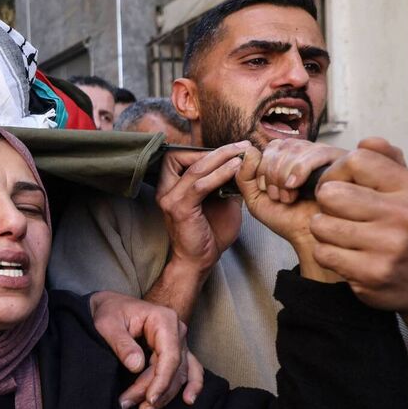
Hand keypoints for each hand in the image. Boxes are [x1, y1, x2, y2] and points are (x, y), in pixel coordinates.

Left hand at [90, 290, 205, 408]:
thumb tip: (137, 366)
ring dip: (164, 395)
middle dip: (154, 391)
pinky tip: (188, 400)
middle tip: (128, 404)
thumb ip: (122, 344)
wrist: (110, 306)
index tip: (148, 399)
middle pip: (173, 369)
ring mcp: (178, 341)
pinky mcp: (175, 351)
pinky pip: (189, 369)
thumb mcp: (108, 324)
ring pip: (179, 374)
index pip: (170, 357)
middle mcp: (177, 331)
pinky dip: (191, 385)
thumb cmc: (109, 312)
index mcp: (164, 320)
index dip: (160, 381)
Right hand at [155, 143, 248, 272]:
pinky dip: (219, 174)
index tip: (231, 148)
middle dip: (212, 149)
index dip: (203, 149)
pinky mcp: (180, 209)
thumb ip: (224, 184)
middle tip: (239, 146)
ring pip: (194, 168)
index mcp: (171, 187)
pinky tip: (235, 168)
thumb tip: (241, 166)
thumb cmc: (210, 234)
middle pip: (180, 155)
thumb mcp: (220, 203)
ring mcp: (170, 199)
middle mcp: (166, 190)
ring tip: (241, 153)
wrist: (199, 262)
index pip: (179, 156)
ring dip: (220, 157)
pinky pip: (200, 185)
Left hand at [235, 140, 343, 281]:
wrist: (309, 237)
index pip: (272, 146)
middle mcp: (307, 153)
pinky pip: (317, 152)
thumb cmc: (288, 220)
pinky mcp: (340, 161)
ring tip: (290, 196)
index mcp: (288, 158)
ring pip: (296, 148)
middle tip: (278, 196)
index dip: (263, 167)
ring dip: (285, 175)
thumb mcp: (256, 198)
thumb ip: (244, 176)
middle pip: (282, 145)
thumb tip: (248, 149)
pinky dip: (300, 169)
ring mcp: (324, 156)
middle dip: (273, 174)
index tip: (265, 189)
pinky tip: (296, 186)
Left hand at [308, 138, 407, 311]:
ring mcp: (389, 247)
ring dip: (324, 229)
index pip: (356, 160)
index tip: (342, 184)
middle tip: (339, 212)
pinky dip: (327, 253)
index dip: (338, 171)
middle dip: (326, 202)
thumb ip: (387, 159)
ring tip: (343, 234)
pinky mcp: (372, 273)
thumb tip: (366, 141)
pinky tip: (346, 254)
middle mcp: (406, 216)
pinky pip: (323, 252)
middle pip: (331, 193)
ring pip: (321, 224)